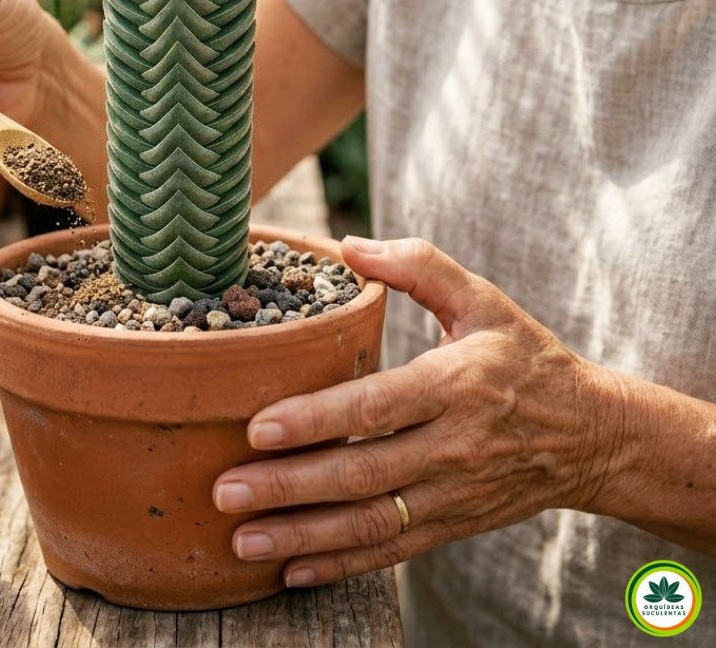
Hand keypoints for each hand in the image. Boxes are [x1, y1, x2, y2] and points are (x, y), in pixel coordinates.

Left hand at [212, 236, 621, 586]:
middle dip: (289, 487)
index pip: (378, 406)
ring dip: (303, 536)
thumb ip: (418, 266)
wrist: (592, 435)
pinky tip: (292, 571)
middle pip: (362, 474)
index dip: (317, 420)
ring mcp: (454, 494)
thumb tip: (348, 245)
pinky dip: (341, 565)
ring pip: (371, 524)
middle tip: (225, 492)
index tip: (259, 429)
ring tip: (242, 541)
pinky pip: (393, 552)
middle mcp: (454, 447)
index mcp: (456, 384)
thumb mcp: (482, 298)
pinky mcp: (454, 525)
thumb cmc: (523, 356)